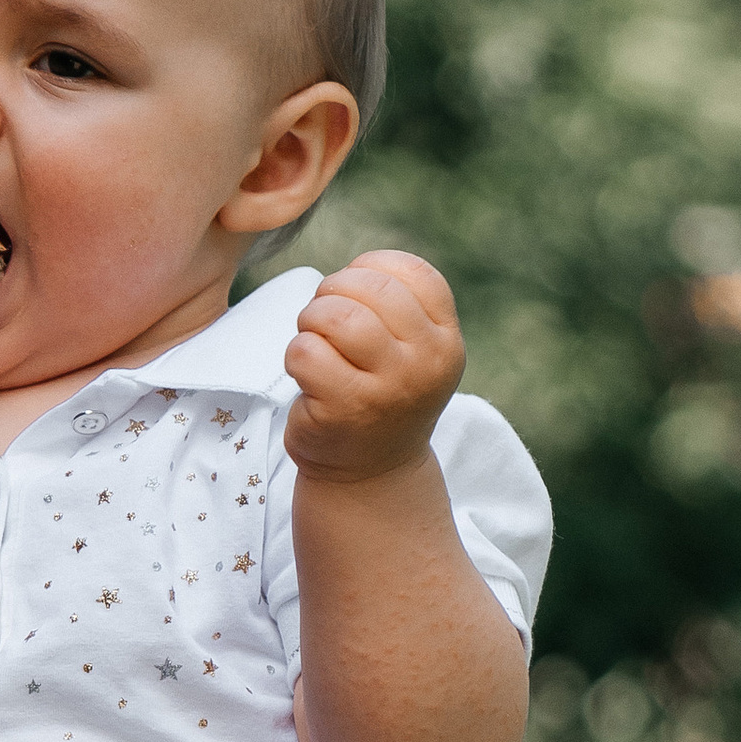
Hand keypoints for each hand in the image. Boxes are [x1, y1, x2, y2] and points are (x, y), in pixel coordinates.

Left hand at [284, 251, 464, 481]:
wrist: (371, 474)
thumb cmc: (382, 396)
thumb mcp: (412, 352)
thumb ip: (399, 306)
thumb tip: (357, 267)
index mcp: (445, 340)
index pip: (413, 272)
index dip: (371, 267)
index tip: (354, 291)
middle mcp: (425, 363)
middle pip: (370, 288)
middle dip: (333, 290)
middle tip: (323, 315)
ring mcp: (387, 389)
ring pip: (336, 316)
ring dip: (311, 319)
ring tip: (314, 340)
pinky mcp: (345, 410)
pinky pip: (305, 352)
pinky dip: (295, 354)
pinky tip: (306, 374)